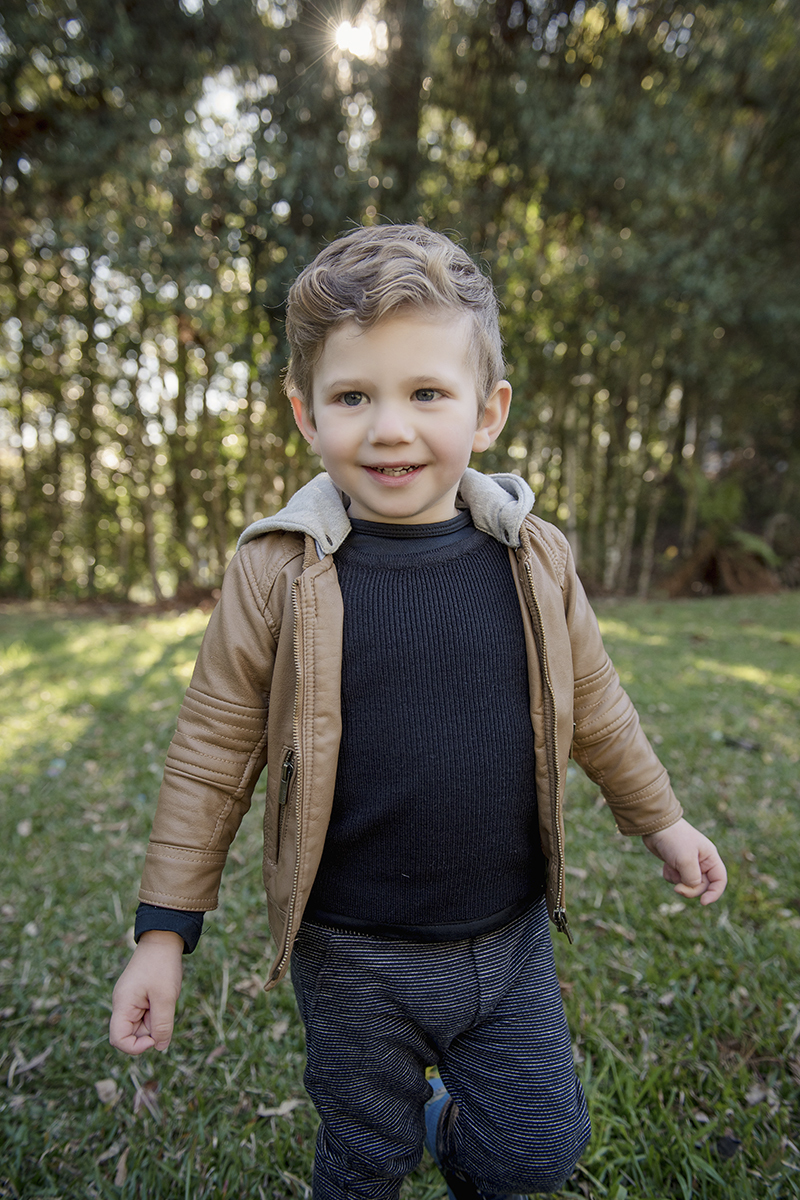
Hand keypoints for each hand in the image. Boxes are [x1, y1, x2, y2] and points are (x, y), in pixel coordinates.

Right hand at [109, 930, 183, 1054]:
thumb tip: (160, 1047)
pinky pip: (145, 1014)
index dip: (136, 1046)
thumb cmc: (162, 966)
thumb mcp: (165, 998)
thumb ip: (162, 1025)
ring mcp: (129, 1000)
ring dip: (154, 1020)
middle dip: (149, 1031)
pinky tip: (162, 997)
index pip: (119, 1039)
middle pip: (131, 1034)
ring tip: (164, 999)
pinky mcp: (137, 996)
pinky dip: (155, 1011)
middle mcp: (122, 1004)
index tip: (155, 1036)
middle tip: (163, 1010)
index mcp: (123, 1004)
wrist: (163, 938)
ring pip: (140, 1025)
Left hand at [642, 817, 726, 905]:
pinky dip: (671, 876)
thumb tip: (691, 889)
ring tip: (671, 868)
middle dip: (690, 889)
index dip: (714, 893)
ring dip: (678, 881)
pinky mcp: (676, 864)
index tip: (703, 902)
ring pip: (688, 884)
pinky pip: (676, 879)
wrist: (655, 826)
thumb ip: (693, 879)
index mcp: (710, 857)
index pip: (720, 880)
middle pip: (702, 885)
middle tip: (678, 889)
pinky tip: (665, 865)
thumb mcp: (686, 861)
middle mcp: (702, 861)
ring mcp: (688, 863)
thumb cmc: (674, 840)